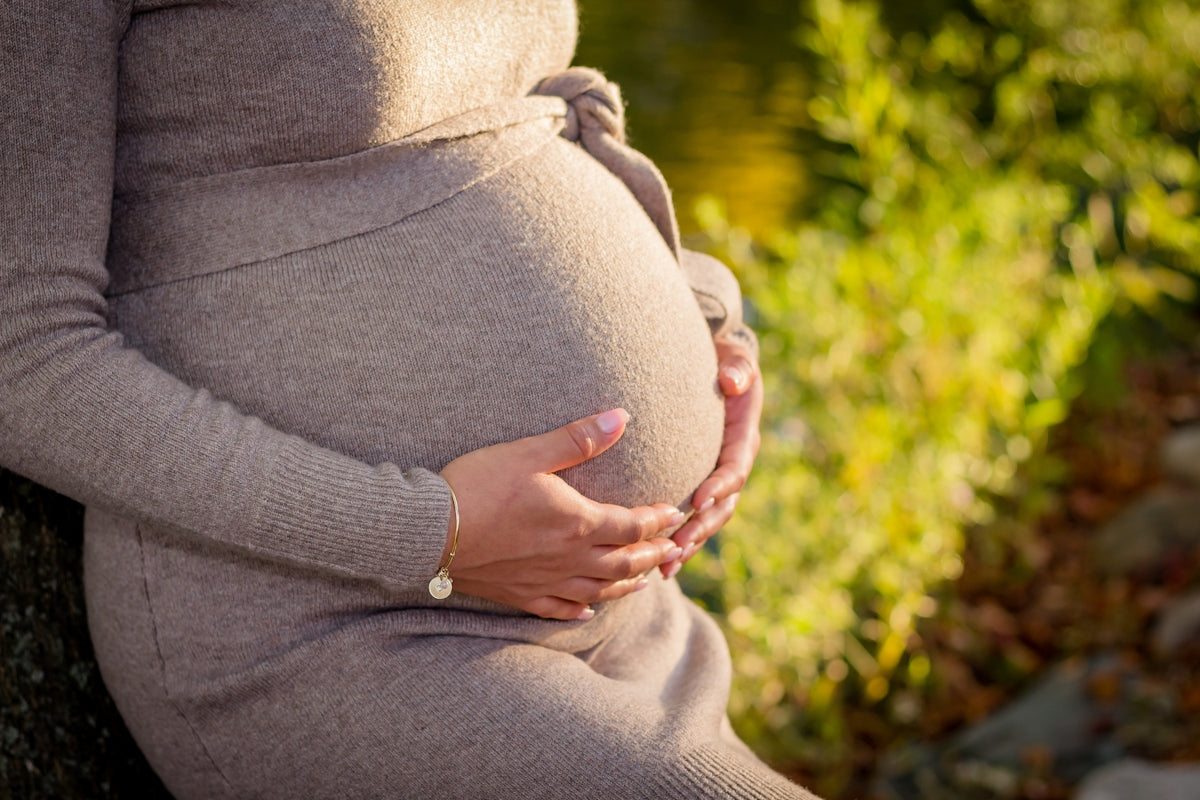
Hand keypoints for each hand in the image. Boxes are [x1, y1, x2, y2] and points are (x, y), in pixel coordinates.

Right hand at [439, 409, 685, 620]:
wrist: (429, 530)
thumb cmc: (479, 485)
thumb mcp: (531, 453)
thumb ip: (579, 438)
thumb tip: (622, 417)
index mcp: (578, 523)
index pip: (633, 525)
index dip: (658, 521)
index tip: (674, 514)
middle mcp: (570, 558)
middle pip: (625, 563)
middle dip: (654, 555)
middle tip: (676, 550)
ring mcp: (546, 582)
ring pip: (599, 589)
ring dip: (628, 584)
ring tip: (646, 580)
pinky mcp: (520, 596)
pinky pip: (559, 608)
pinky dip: (581, 609)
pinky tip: (588, 610)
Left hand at [661, 337, 762, 577]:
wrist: (718, 370)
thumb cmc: (725, 362)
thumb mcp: (736, 358)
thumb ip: (738, 369)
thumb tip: (732, 382)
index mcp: (742, 438)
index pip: (734, 468)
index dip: (720, 485)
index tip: (699, 498)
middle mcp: (733, 464)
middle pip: (723, 506)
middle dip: (701, 528)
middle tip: (677, 546)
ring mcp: (718, 479)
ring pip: (708, 520)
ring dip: (689, 544)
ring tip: (666, 565)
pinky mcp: (702, 487)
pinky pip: (693, 519)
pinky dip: (679, 541)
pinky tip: (659, 564)